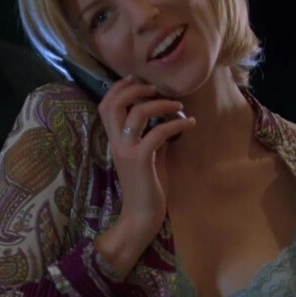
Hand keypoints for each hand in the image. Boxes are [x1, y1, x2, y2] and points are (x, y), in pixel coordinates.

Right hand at [96, 75, 195, 254]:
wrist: (141, 217)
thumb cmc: (148, 187)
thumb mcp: (150, 157)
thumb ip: (153, 138)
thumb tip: (166, 121)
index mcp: (115, 140)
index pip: (106, 105)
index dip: (119, 88)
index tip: (139, 80)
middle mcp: (116, 143)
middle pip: (114, 103)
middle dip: (134, 89)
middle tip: (156, 88)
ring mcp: (126, 151)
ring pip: (137, 113)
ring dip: (160, 104)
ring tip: (178, 105)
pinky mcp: (141, 160)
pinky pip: (157, 133)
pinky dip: (176, 124)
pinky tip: (189, 124)